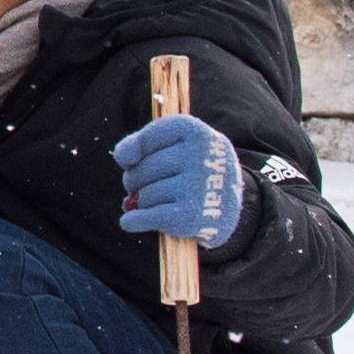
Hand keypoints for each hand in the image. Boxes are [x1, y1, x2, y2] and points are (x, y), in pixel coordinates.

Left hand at [114, 114, 248, 252]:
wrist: (229, 205)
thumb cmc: (191, 170)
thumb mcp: (175, 146)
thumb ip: (141, 142)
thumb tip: (124, 158)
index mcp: (195, 131)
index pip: (144, 140)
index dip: (134, 153)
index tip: (138, 161)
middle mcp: (200, 155)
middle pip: (140, 170)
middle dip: (137, 181)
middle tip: (153, 187)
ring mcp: (197, 186)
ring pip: (143, 195)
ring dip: (143, 203)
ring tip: (162, 202)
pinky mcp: (192, 215)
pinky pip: (149, 216)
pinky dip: (135, 220)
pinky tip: (130, 221)